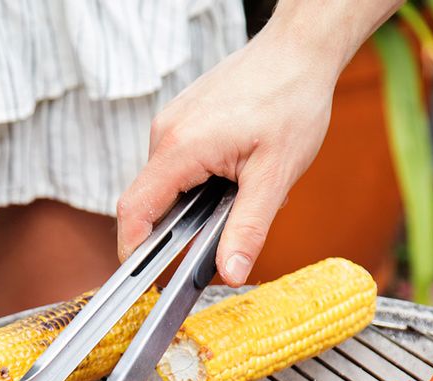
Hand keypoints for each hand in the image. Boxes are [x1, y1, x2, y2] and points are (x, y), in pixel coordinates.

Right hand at [116, 0, 399, 285]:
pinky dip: (205, 180)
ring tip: (246, 191)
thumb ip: (248, 228)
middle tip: (223, 237)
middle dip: (182, 228)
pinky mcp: (183, 119)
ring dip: (200, 203)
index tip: (141, 279)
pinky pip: (180, 163)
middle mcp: (165, 133)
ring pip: (169, 184)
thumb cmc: (291, 100)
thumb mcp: (275, 175)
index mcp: (179, 148)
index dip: (132, 250)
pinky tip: (242, 171)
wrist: (299, 49)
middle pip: (150, 201)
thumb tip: (230, 272)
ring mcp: (172, 123)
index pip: (135, 210)